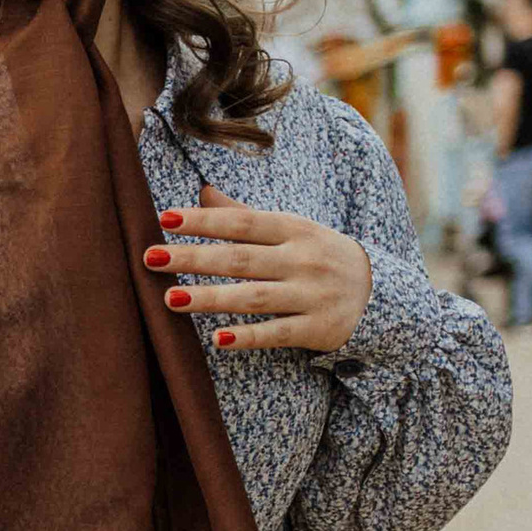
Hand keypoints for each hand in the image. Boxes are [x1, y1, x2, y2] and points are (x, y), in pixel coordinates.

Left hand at [146, 181, 372, 354]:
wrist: (381, 296)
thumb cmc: (321, 257)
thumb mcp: (292, 231)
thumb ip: (246, 215)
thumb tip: (203, 191)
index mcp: (294, 230)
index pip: (243, 222)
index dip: (205, 220)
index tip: (165, 218)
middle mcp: (302, 260)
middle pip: (240, 258)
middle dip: (194, 258)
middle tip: (150, 257)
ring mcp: (311, 295)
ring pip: (253, 297)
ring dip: (211, 298)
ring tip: (170, 299)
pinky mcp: (317, 330)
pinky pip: (277, 333)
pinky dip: (248, 337)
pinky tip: (217, 339)